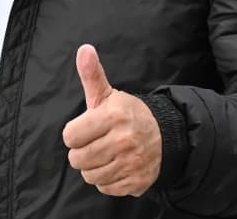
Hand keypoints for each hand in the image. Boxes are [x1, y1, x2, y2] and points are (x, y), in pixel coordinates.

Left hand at [62, 44, 161, 196]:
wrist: (166, 135)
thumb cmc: (127, 115)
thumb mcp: (108, 95)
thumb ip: (92, 75)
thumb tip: (84, 49)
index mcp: (114, 116)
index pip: (70, 136)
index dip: (74, 133)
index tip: (85, 129)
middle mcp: (124, 141)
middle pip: (77, 159)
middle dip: (82, 152)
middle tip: (95, 143)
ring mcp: (132, 163)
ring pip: (90, 176)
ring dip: (93, 167)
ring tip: (105, 154)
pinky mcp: (137, 182)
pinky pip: (105, 188)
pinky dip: (107, 180)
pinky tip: (116, 165)